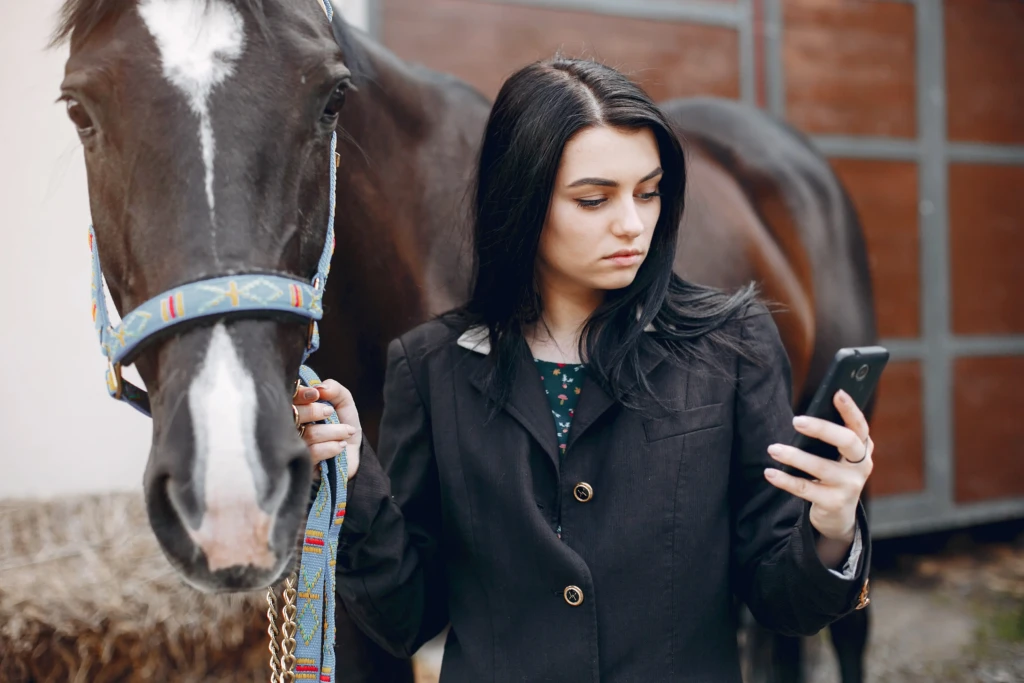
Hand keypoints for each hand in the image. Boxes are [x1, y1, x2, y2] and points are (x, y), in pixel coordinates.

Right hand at [292, 379, 361, 479]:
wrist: (353, 454)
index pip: (289, 399)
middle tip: (331, 413)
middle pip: (293, 415)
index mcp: (297, 409)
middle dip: (314, 411)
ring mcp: (294, 447)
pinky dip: (331, 447)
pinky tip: (340, 446)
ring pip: (308, 434)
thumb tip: (320, 388)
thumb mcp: (343, 402)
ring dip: (333, 431)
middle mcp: (291, 427)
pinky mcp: (302, 464)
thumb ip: (335, 390)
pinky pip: (313, 452)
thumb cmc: (344, 424)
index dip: (300, 395)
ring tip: (347, 431)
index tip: (316, 394)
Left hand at [763, 389, 873, 543]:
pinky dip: (785, 480)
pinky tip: (770, 473)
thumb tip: (803, 416)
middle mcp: (861, 466)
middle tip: (796, 420)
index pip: (860, 425)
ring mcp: (849, 486)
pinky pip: (805, 488)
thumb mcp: (837, 456)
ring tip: (773, 449)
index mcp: (862, 449)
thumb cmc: (832, 475)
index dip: (850, 409)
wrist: (837, 515)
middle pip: (846, 441)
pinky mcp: (834, 503)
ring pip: (821, 466)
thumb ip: (829, 438)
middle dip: (822, 428)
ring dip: (794, 456)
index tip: (837, 392)